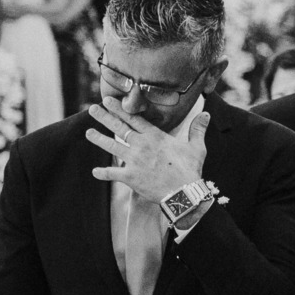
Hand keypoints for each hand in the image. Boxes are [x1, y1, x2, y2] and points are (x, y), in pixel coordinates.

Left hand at [86, 97, 209, 202]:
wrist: (183, 193)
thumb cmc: (190, 170)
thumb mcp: (197, 147)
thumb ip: (197, 129)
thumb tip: (206, 114)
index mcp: (155, 136)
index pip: (134, 119)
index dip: (120, 109)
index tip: (109, 100)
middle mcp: (141, 145)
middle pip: (119, 127)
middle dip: (104, 117)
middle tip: (92, 109)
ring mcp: (134, 161)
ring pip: (112, 146)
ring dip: (98, 139)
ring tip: (88, 133)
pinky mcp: (130, 176)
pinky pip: (112, 174)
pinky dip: (103, 173)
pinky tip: (95, 172)